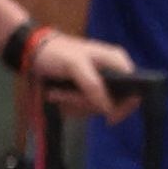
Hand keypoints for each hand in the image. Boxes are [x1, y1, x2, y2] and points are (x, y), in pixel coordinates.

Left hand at [12, 31, 129, 122]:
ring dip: (75, 104)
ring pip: (97, 106)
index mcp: (118, 62)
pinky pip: (85, 106)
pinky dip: (70, 105)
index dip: (125, 105)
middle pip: (114, 102)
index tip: (109, 117)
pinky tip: (57, 95)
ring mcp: (99, 83)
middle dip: (88, 103)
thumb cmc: (56, 53)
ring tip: (56, 93)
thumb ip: (94, 86)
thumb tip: (109, 109)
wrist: (31, 51)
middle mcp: (113, 73)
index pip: (135, 90)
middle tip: (66, 97)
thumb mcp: (75, 65)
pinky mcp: (86, 90)